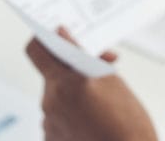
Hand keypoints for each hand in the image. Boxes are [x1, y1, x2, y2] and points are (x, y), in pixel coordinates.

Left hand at [25, 27, 157, 140]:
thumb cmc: (128, 120)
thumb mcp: (109, 78)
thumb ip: (81, 55)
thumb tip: (63, 35)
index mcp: (64, 82)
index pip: (36, 50)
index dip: (44, 39)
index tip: (58, 36)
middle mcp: (50, 102)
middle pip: (51, 74)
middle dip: (71, 69)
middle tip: (99, 69)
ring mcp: (49, 124)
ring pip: (56, 96)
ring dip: (73, 93)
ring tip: (99, 103)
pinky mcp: (52, 139)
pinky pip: (57, 117)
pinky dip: (72, 114)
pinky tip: (92, 120)